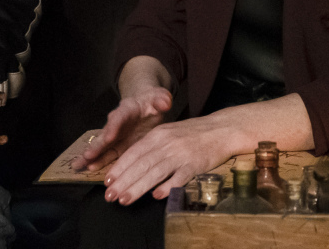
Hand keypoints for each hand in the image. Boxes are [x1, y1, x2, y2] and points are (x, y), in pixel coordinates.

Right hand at [71, 85, 171, 173]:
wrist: (145, 106)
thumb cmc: (152, 102)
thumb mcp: (159, 98)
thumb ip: (161, 100)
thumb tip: (165, 101)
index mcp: (127, 110)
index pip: (119, 117)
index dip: (114, 126)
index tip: (109, 136)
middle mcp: (116, 123)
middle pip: (105, 134)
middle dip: (97, 146)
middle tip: (88, 155)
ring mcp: (115, 136)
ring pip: (101, 147)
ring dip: (91, 157)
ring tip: (79, 166)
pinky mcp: (116, 147)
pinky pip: (104, 156)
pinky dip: (95, 163)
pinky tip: (84, 170)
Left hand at [102, 110, 239, 204]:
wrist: (221, 129)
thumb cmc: (192, 133)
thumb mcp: (168, 133)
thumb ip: (151, 148)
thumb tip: (132, 167)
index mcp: (158, 135)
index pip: (134, 153)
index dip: (120, 168)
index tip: (107, 181)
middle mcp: (167, 143)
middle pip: (141, 164)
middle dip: (123, 181)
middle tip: (110, 195)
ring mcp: (181, 154)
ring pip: (155, 172)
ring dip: (138, 187)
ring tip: (125, 199)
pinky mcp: (195, 165)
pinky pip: (179, 177)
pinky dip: (167, 186)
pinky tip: (156, 196)